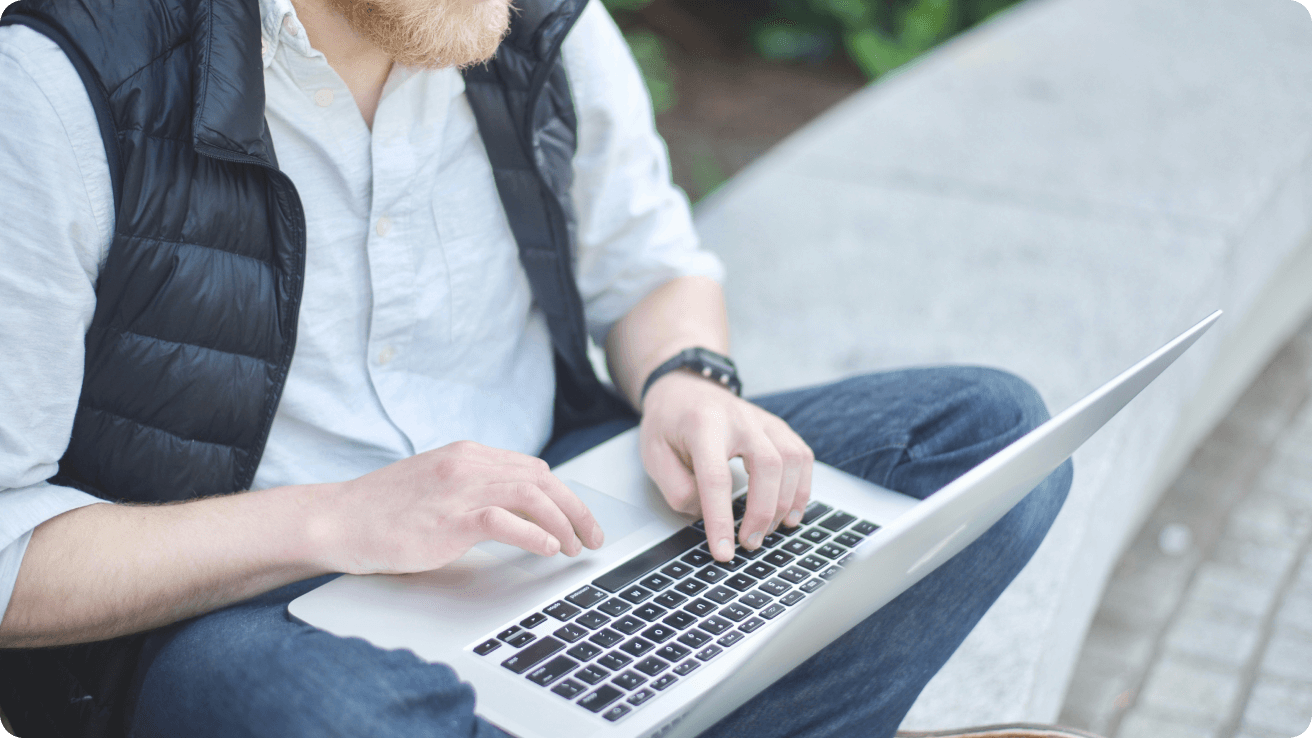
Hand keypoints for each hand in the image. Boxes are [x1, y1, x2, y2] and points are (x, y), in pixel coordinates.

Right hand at [316, 441, 604, 574]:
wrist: (337, 519)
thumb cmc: (384, 511)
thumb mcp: (437, 487)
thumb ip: (473, 489)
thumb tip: (519, 512)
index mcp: (467, 455)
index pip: (533, 469)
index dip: (563, 496)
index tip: (580, 521)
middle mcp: (467, 465)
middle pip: (541, 479)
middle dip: (575, 509)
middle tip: (592, 538)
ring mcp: (457, 489)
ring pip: (531, 495)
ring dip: (562, 523)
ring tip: (574, 548)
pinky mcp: (447, 518)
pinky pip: (503, 520)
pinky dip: (533, 534)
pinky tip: (548, 549)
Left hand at [640, 372, 813, 560]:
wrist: (685, 388)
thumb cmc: (669, 423)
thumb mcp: (654, 456)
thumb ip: (678, 489)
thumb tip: (707, 515)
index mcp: (703, 424)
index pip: (716, 477)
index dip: (721, 518)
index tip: (724, 551)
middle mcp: (739, 418)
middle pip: (767, 465)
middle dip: (763, 512)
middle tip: (749, 543)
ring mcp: (763, 420)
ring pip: (792, 460)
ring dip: (785, 503)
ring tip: (768, 531)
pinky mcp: (778, 427)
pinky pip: (802, 457)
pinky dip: (801, 489)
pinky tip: (790, 513)